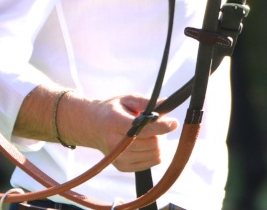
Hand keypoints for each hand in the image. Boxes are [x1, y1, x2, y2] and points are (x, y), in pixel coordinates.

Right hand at [58, 92, 178, 171]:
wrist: (93, 126)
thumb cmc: (112, 110)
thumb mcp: (127, 99)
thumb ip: (147, 102)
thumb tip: (167, 104)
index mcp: (114, 122)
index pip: (142, 129)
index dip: (161, 126)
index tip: (173, 122)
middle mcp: (114, 143)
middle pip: (151, 144)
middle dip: (160, 134)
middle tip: (156, 125)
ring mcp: (118, 158)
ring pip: (154, 155)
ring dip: (158, 144)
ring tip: (149, 134)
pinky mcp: (122, 167)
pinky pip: (150, 163)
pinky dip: (153, 153)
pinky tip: (145, 143)